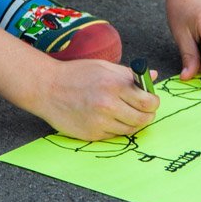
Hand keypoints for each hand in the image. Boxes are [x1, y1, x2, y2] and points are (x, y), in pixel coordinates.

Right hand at [30, 58, 158, 141]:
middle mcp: (109, 104)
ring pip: (129, 129)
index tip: (151, 101)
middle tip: (143, 111)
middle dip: (147, 115)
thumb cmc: (76, 74)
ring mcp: (100, 121)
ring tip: (124, 113)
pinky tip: (108, 118)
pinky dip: (115, 128)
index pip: (148, 102)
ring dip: (131, 123)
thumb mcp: (104, 66)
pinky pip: (113, 135)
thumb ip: (129, 74)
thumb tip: (153, 76)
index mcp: (114, 84)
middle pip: (143, 119)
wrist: (47, 88)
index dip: (153, 102)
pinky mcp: (92, 134)